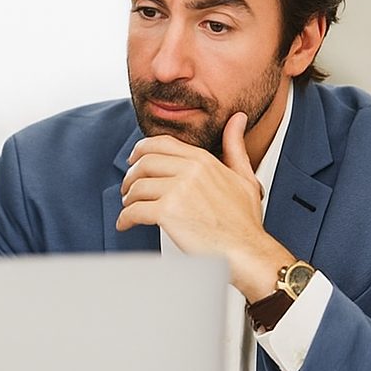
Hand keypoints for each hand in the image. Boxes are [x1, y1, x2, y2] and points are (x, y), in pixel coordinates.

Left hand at [117, 112, 290, 299]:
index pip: (161, 144)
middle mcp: (190, 170)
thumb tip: (238, 118)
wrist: (246, 251)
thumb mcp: (244, 177)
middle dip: (130, 176)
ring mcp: (178, 191)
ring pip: (137, 187)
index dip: (141, 151)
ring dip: (128, 199)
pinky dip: (124, 218)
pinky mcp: (167, 213)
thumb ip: (235, 146)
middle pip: (144, 163)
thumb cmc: (244, 222)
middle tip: (127, 188)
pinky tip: (125, 224)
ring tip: (129, 207)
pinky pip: (134, 211)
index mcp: (203, 160)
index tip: (133, 160)